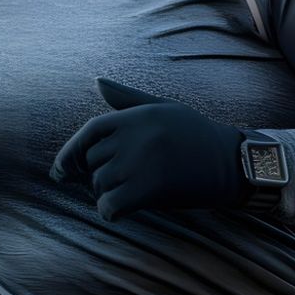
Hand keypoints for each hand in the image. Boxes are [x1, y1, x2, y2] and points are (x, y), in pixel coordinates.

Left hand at [50, 77, 245, 221]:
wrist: (233, 162)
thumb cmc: (195, 134)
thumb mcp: (162, 107)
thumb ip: (127, 99)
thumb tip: (97, 81)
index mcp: (137, 115)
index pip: (91, 131)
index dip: (70, 151)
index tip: (60, 170)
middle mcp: (136, 136)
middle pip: (92, 159)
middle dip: (93, 175)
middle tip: (108, 185)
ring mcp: (142, 162)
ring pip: (99, 183)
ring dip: (102, 194)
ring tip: (120, 195)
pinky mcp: (151, 189)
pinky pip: (111, 205)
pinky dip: (108, 212)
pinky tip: (117, 212)